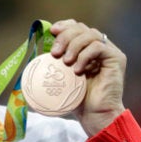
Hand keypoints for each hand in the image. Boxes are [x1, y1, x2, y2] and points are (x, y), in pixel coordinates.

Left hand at [50, 19, 125, 135]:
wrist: (94, 116)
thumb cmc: (76, 100)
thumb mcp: (58, 80)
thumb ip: (49, 68)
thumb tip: (24, 70)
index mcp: (85, 48)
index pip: (76, 27)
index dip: (64, 26)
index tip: (52, 32)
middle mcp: (98, 47)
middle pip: (81, 28)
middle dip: (65, 36)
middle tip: (54, 53)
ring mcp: (108, 52)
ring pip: (90, 34)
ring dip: (74, 45)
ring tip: (65, 62)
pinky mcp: (117, 58)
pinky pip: (99, 47)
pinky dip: (85, 55)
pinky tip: (77, 70)